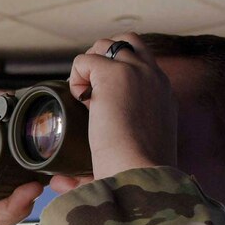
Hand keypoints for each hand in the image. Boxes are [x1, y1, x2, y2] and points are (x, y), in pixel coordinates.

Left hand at [59, 33, 176, 187]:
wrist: (141, 174)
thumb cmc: (134, 176)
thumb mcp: (126, 164)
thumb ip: (101, 165)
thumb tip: (60, 183)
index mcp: (164, 95)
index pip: (142, 65)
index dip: (117, 78)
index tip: (105, 108)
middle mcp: (154, 78)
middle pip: (127, 42)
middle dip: (103, 59)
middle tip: (90, 92)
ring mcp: (136, 72)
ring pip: (105, 45)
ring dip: (88, 66)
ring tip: (84, 98)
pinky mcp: (115, 75)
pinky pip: (84, 60)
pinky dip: (76, 78)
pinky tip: (80, 103)